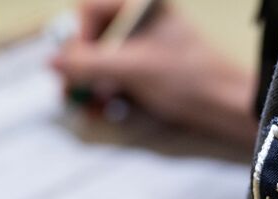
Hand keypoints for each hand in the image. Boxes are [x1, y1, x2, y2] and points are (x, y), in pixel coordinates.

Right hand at [52, 0, 258, 146]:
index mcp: (141, 5)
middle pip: (94, 38)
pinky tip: (105, 109)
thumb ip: (88, 64)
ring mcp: (147, 44)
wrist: (226, 105)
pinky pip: (118, 74)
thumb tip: (52, 62)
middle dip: (82, 68)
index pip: (90, 11)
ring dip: (92, 85)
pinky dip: (108, 92)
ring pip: (104, 59)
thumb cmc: (190, 79)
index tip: (76, 69)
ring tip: (91, 108)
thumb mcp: (132, 69)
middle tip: (73, 94)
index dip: (78, 40)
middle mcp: (142, 20)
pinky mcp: (150, 68)